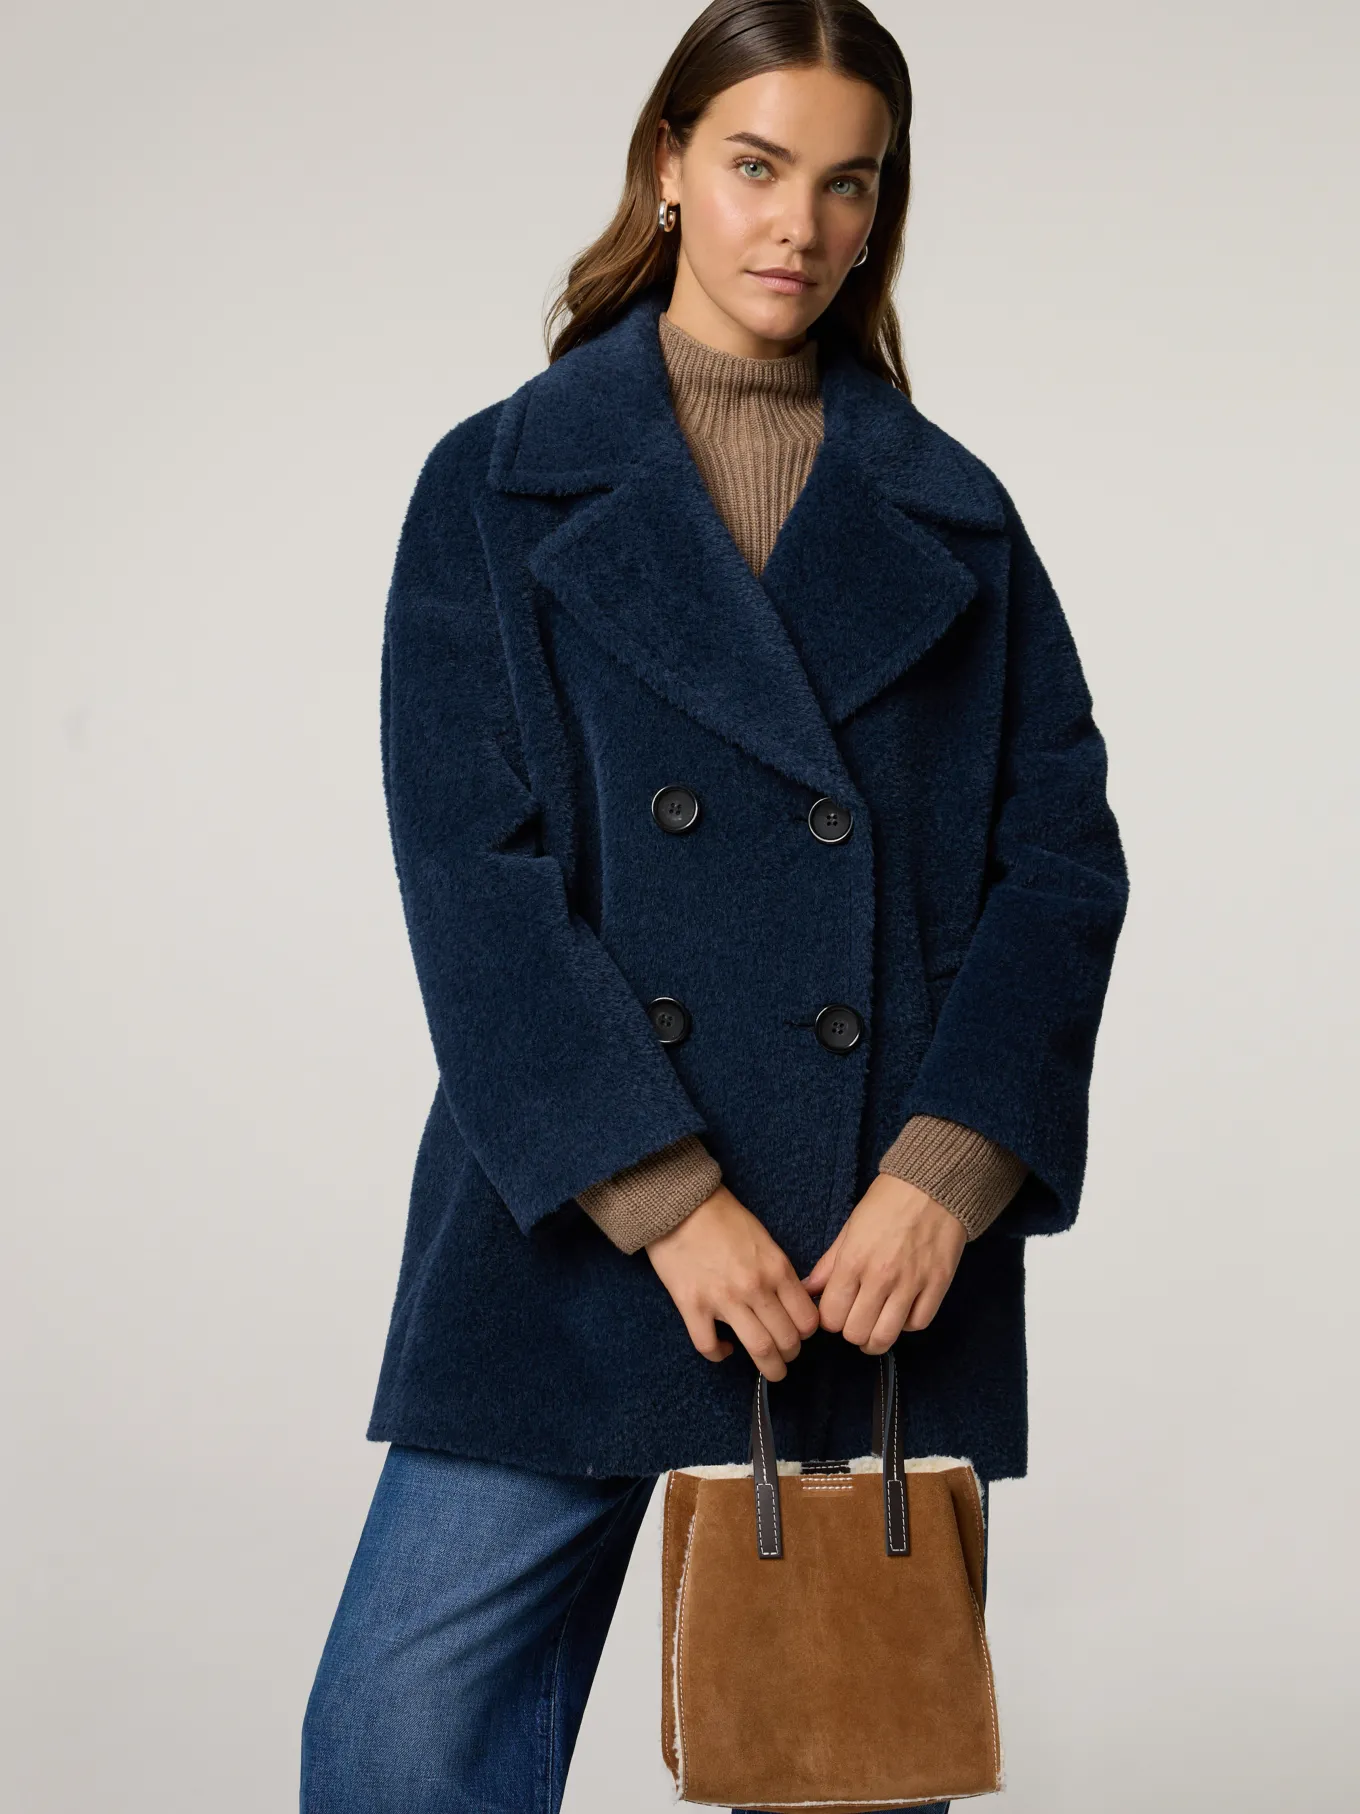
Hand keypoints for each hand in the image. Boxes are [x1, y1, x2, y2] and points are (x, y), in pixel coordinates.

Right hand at [645, 1184, 820, 1380]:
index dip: (806, 1333)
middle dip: (790, 1355)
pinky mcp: (692, 1305)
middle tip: (786, 1357)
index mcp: (776, 1268)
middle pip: (786, 1340)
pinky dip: (720, 1355)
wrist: (680, 1204)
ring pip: (758, 1349)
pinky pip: (709, 1346)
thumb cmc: (723, 1217)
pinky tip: (725, 1350)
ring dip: (769, 1367)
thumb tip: (792, 1302)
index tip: (800, 1335)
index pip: (806, 1319)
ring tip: (770, 1370)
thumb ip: (779, 1272)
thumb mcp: (764, 1239)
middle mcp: (755, 1287)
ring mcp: (723, 1299)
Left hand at [801, 1174, 966, 1353]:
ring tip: (875, 1327)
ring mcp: (911, 1283)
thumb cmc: (887, 1203)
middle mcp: (881, 1277)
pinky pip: (918, 1324)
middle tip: (855, 1319)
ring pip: (886, 1337)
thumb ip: (828, 1264)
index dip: (829, 1320)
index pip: (831, 1317)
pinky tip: (901, 1314)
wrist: (932, 1186)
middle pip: (856, 1333)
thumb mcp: (850, 1228)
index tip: (836, 1312)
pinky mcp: (937, 1285)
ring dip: (876, 1337)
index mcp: (853, 1260)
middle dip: (851, 1331)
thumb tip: (808, 1290)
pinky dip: (907, 1325)